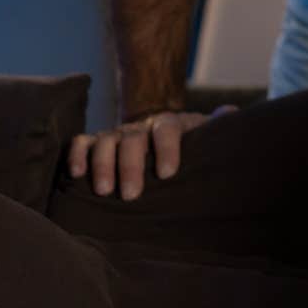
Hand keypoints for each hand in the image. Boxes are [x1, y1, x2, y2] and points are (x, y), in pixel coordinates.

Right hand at [65, 105, 232, 200]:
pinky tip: (75, 174)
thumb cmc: (189, 146)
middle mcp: (141, 127)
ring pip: (105, 141)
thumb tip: (232, 113)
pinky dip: (76, 155)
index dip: (167, 148)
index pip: (167, 128)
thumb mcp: (205, 137)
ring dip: (103, 164)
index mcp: (170, 124)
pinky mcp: (96, 144)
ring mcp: (117, 134)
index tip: (167, 173)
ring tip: (104, 191)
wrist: (163, 134)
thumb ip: (218, 127)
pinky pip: (82, 143)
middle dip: (131, 165)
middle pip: (133, 139)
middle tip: (131, 194)